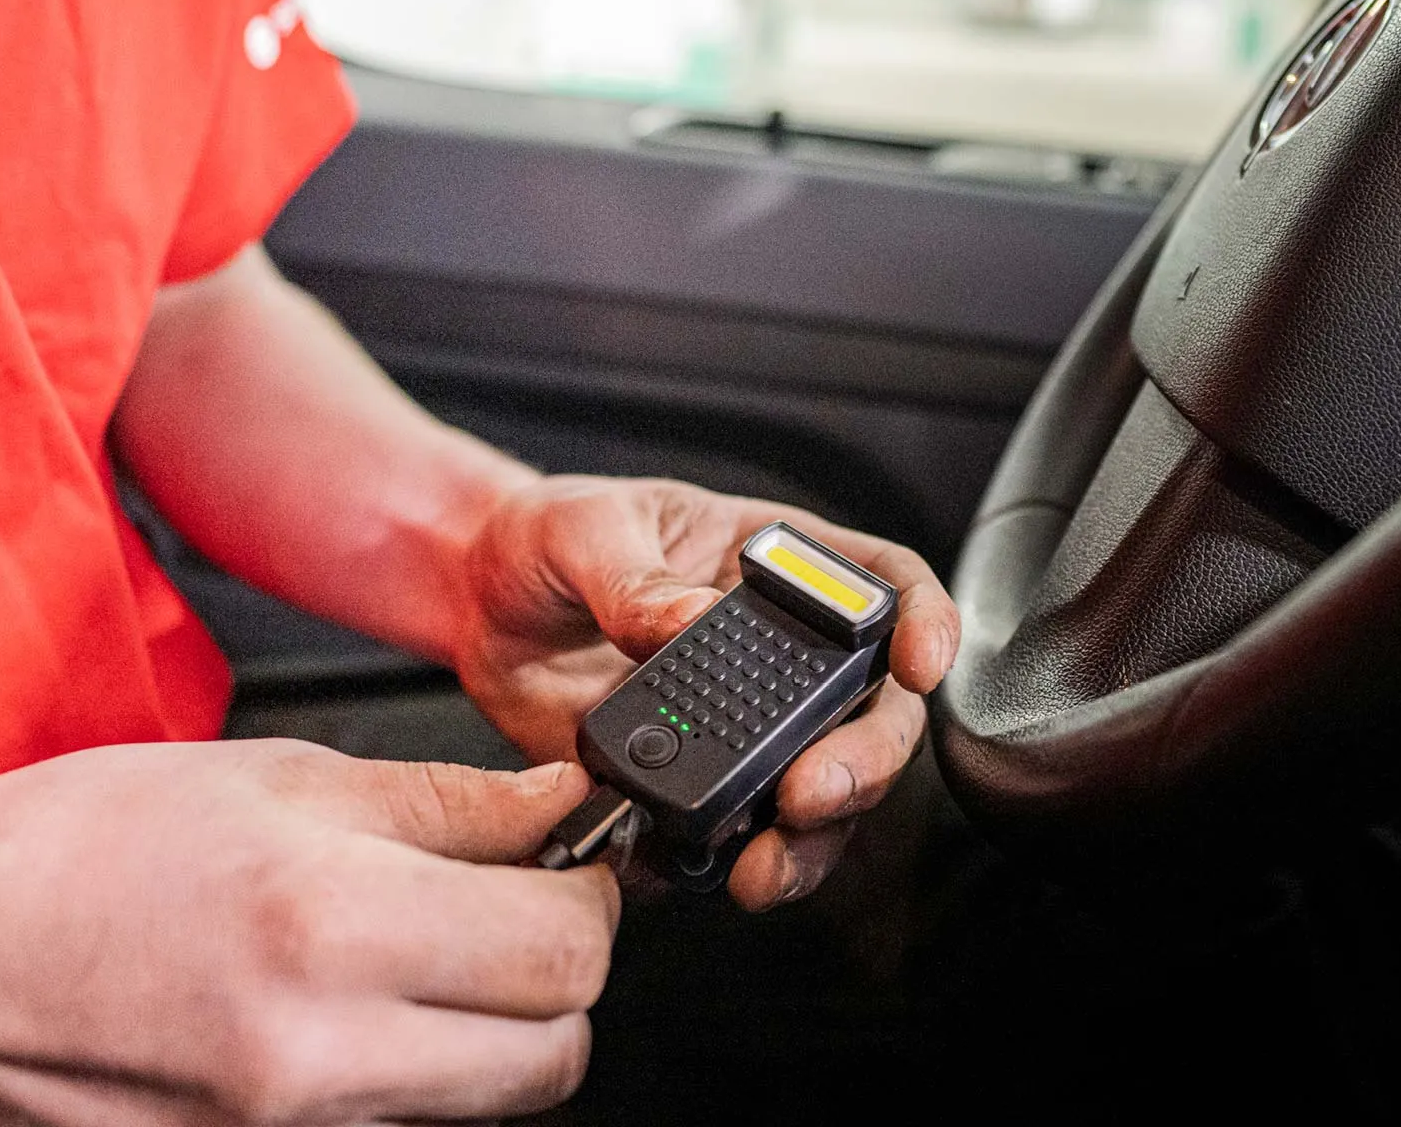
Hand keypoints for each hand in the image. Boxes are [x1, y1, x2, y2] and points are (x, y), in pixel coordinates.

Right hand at [0, 741, 615, 1123]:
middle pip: (553, 1050)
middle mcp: (323, 1063)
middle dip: (562, 967)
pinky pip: (400, 1126)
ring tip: (426, 939)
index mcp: (331, 929)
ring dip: (495, 1022)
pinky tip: (359, 996)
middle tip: (518, 896)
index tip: (573, 847)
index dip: (591, 887)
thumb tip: (554, 806)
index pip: (563, 950)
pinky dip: (416, 1067)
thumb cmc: (71, 857)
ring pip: (487, 1099)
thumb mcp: (273, 778)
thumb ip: (439, 802)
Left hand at [451, 477, 960, 912]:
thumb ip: (633, 575)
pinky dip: (725, 868)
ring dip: (811, 841)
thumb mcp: (581, 528)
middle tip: (812, 792)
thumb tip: (686, 618)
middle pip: (871, 710)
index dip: (923, 621)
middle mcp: (777, 650)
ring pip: (821, 793)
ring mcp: (740, 725)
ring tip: (762, 867)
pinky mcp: (691, 784)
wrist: (478, 603)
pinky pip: (735, 840)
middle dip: (864, 762)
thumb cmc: (545, 538)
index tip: (920, 665)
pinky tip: (690, 871)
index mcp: (772, 563)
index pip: (884, 583)